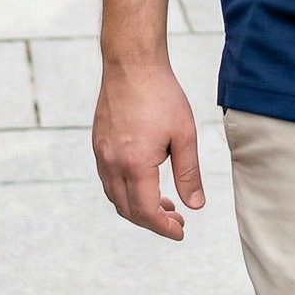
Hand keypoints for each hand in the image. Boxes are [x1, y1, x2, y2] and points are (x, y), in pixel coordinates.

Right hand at [93, 56, 204, 239]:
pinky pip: (108, 179)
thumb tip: (195, 206)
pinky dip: (125, 190)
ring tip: (164, 203)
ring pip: (115, 196)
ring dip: (137, 207)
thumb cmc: (161, 95)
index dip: (163, 227)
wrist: (131, 63)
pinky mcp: (98, 143)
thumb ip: (189, 174)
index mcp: (135, 164)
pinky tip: (144, 181)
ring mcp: (101, 153)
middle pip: (128, 209)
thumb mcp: (184, 135)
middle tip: (176, 219)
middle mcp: (112, 163)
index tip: (180, 231)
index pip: (146, 211)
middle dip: (151, 221)